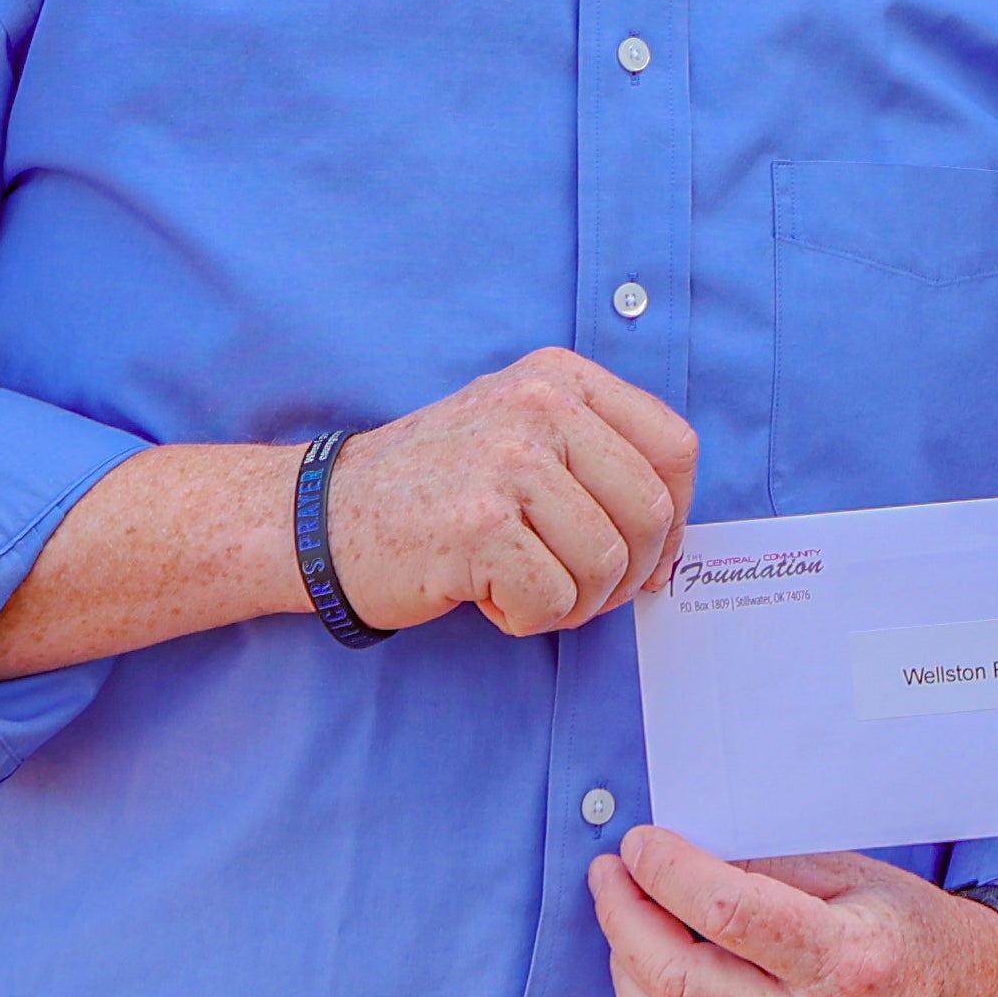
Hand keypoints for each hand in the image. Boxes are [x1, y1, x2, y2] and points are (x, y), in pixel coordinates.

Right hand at [316, 348, 696, 637]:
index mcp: (561, 376)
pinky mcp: (478, 526)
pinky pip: (555, 601)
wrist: (322, 517)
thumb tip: (672, 534)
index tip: (645, 554)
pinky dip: (528, 619)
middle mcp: (539, 406)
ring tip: (523, 589)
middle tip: (578, 589)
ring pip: (607, 565)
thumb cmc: (435, 487)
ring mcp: (507, 463)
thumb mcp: (521, 428)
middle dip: (627, 573)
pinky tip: (488, 598)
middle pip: (651, 513)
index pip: (674, 447)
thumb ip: (599, 455)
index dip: (675, 517)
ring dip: (574, 603)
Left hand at [587, 831, 997, 996]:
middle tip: (609, 875)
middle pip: (680, 977)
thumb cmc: (915, 937)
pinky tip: (644, 981)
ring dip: (624, 971)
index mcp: (848, 960)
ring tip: (620, 924)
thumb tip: (686, 854)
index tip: (639, 843)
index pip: (726, 912)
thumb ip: (771, 868)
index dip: (666, 872)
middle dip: (625, 916)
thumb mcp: (859, 878)